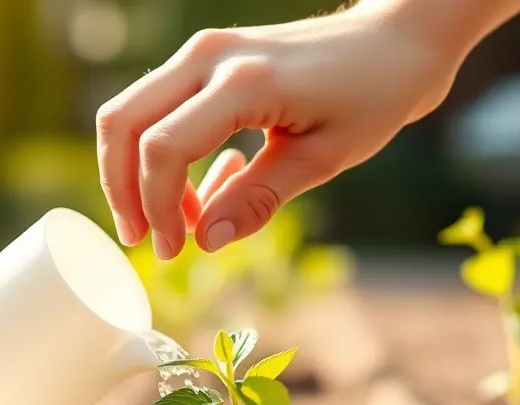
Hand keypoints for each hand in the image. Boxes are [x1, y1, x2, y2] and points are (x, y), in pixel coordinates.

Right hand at [96, 0, 483, 259]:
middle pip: (123, 122)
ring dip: (136, 174)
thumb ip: (258, 199)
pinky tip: (207, 190)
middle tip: (145, 240)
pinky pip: (158, 109)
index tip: (174, 249)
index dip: (158, 207)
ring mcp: (203, 51)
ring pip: (129, 114)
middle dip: (122, 189)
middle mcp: (209, 56)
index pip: (164, 149)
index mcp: (244, 81)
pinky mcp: (206, 59)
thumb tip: (204, 241)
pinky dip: (161, 156)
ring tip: (177, 224)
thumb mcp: (322, 160)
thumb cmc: (373, 96)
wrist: (396, 40)